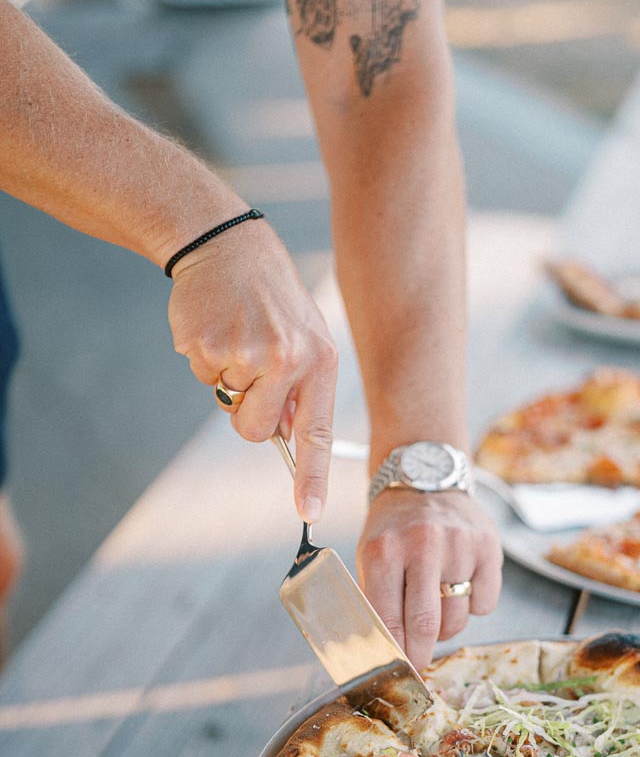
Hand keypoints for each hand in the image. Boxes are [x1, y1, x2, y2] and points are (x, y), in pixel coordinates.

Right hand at [168, 221, 336, 523]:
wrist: (227, 243)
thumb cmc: (270, 297)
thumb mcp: (304, 336)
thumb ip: (300, 387)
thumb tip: (288, 434)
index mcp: (318, 361)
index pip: (315, 433)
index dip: (312, 478)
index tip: (309, 513)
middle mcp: (287, 359)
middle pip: (256, 431)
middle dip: (245, 413)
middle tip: (247, 370)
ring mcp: (246, 353)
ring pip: (227, 404)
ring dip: (225, 378)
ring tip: (237, 334)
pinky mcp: (208, 346)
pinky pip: (202, 377)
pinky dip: (203, 357)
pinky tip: (217, 324)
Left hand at [357, 490, 502, 670]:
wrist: (426, 482)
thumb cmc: (394, 530)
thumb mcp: (370, 556)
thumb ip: (374, 600)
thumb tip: (381, 654)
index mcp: (384, 551)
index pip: (389, 620)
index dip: (394, 655)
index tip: (399, 673)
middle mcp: (422, 544)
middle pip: (426, 625)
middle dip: (421, 655)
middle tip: (419, 664)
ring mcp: (459, 544)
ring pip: (458, 619)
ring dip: (446, 629)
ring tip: (437, 610)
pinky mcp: (488, 546)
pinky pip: (485, 604)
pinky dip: (473, 608)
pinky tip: (461, 589)